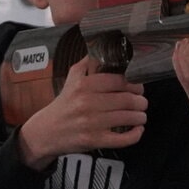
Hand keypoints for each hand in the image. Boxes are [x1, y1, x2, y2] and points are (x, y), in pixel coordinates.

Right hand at [13, 57, 147, 170]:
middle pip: (127, 100)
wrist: (47, 131)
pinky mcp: (94, 140)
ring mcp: (91, 123)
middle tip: (142, 102)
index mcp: (84, 85)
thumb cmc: (64, 105)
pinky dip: (135, 134)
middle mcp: (87, 103)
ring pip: (128, 118)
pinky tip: (137, 130)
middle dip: (141, 101)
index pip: (119, 81)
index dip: (134, 84)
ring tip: (140, 115)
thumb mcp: (71, 79)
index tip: (137, 87)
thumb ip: (87, 63)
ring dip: (140, 116)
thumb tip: (102, 47)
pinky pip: (123, 139)